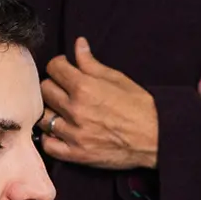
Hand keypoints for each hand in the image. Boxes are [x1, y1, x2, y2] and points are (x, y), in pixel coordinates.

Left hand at [40, 38, 158, 171]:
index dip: (59, 65)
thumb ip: (92, 63)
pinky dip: (50, 138)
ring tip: (62, 110)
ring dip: (51, 111)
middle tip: (64, 89)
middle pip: (45, 90)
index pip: (54, 68)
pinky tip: (59, 132)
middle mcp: (75, 109)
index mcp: (85, 87)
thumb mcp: (118, 79)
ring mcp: (74, 134)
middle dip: (53, 85)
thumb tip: (78, 45)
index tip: (65, 68)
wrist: (157, 138)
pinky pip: (48, 145)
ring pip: (43, 117)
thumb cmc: (141, 107)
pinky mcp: (77, 154)